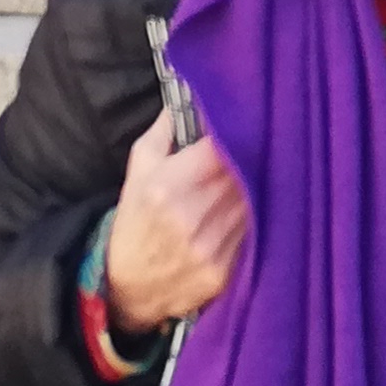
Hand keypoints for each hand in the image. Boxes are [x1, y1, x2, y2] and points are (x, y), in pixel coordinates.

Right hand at [102, 116, 250, 330]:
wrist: (126, 288)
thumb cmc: (133, 221)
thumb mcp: (138, 169)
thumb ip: (165, 130)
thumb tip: (190, 97)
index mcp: (165, 187)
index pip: (220, 149)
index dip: (236, 135)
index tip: (244, 125)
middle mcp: (188, 218)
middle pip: (241, 175)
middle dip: (250, 158)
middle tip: (258, 145)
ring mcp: (208, 249)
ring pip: (252, 202)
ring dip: (257, 187)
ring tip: (256, 175)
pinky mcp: (222, 272)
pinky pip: (251, 233)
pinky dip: (253, 218)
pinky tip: (248, 209)